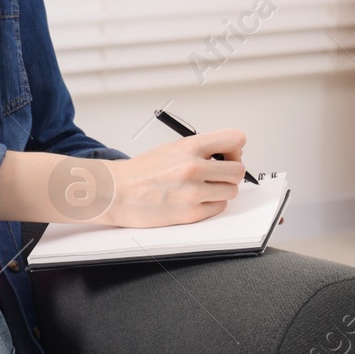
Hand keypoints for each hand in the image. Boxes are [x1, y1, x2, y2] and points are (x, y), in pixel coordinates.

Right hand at [96, 129, 247, 228]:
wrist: (116, 192)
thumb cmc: (141, 172)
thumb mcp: (171, 149)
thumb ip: (200, 149)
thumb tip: (230, 153)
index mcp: (188, 147)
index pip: (235, 139)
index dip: (236, 149)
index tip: (229, 155)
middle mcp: (192, 168)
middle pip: (238, 170)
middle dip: (229, 173)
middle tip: (217, 175)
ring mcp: (193, 192)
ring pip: (231, 191)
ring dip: (220, 190)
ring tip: (202, 188)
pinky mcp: (190, 214)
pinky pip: (219, 208)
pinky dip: (210, 205)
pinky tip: (194, 200)